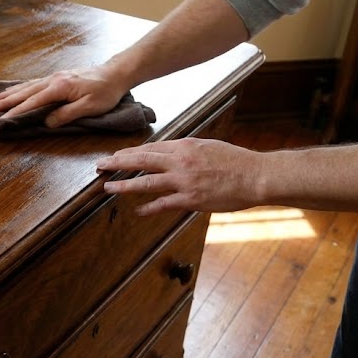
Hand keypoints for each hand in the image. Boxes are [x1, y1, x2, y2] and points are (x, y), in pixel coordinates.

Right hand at [0, 65, 131, 127]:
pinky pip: (33, 83)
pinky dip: (20, 88)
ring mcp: (54, 77)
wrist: (115, 73)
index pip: (33, 102)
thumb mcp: (89, 107)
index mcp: (59, 87)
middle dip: (5, 101)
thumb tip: (46, 122)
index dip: (16, 112)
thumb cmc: (105, 92)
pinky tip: (13, 91)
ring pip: (26, 86)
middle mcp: (53, 80)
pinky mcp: (57, 77)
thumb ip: (66, 114)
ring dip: (9, 94)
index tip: (2, 119)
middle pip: (24, 92)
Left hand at [95, 138, 264, 215]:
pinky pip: (163, 204)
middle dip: (118, 162)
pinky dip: (148, 208)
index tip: (116, 156)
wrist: (257, 176)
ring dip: (124, 185)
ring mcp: (184, 181)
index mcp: (185, 146)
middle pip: (141, 160)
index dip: (130, 153)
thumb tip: (166, 154)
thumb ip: (185, 151)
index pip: (150, 148)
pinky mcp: (191, 199)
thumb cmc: (234, 161)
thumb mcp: (207, 147)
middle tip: (100, 164)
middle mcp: (181, 161)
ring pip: (146, 182)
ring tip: (108, 186)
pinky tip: (137, 210)